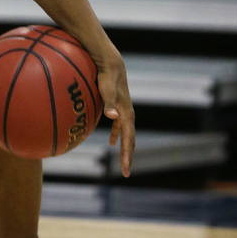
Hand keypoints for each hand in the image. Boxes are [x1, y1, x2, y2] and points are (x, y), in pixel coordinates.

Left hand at [94, 51, 135, 176]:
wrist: (112, 65)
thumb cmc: (107, 78)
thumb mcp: (106, 91)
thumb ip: (109, 103)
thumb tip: (112, 116)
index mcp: (126, 114)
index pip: (128, 139)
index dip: (127, 155)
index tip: (125, 170)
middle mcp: (128, 114)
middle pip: (130, 140)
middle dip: (128, 157)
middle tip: (126, 172)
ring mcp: (124, 112)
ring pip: (126, 134)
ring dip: (125, 148)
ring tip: (124, 162)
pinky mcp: (118, 108)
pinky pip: (120, 127)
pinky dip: (117, 136)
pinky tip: (112, 142)